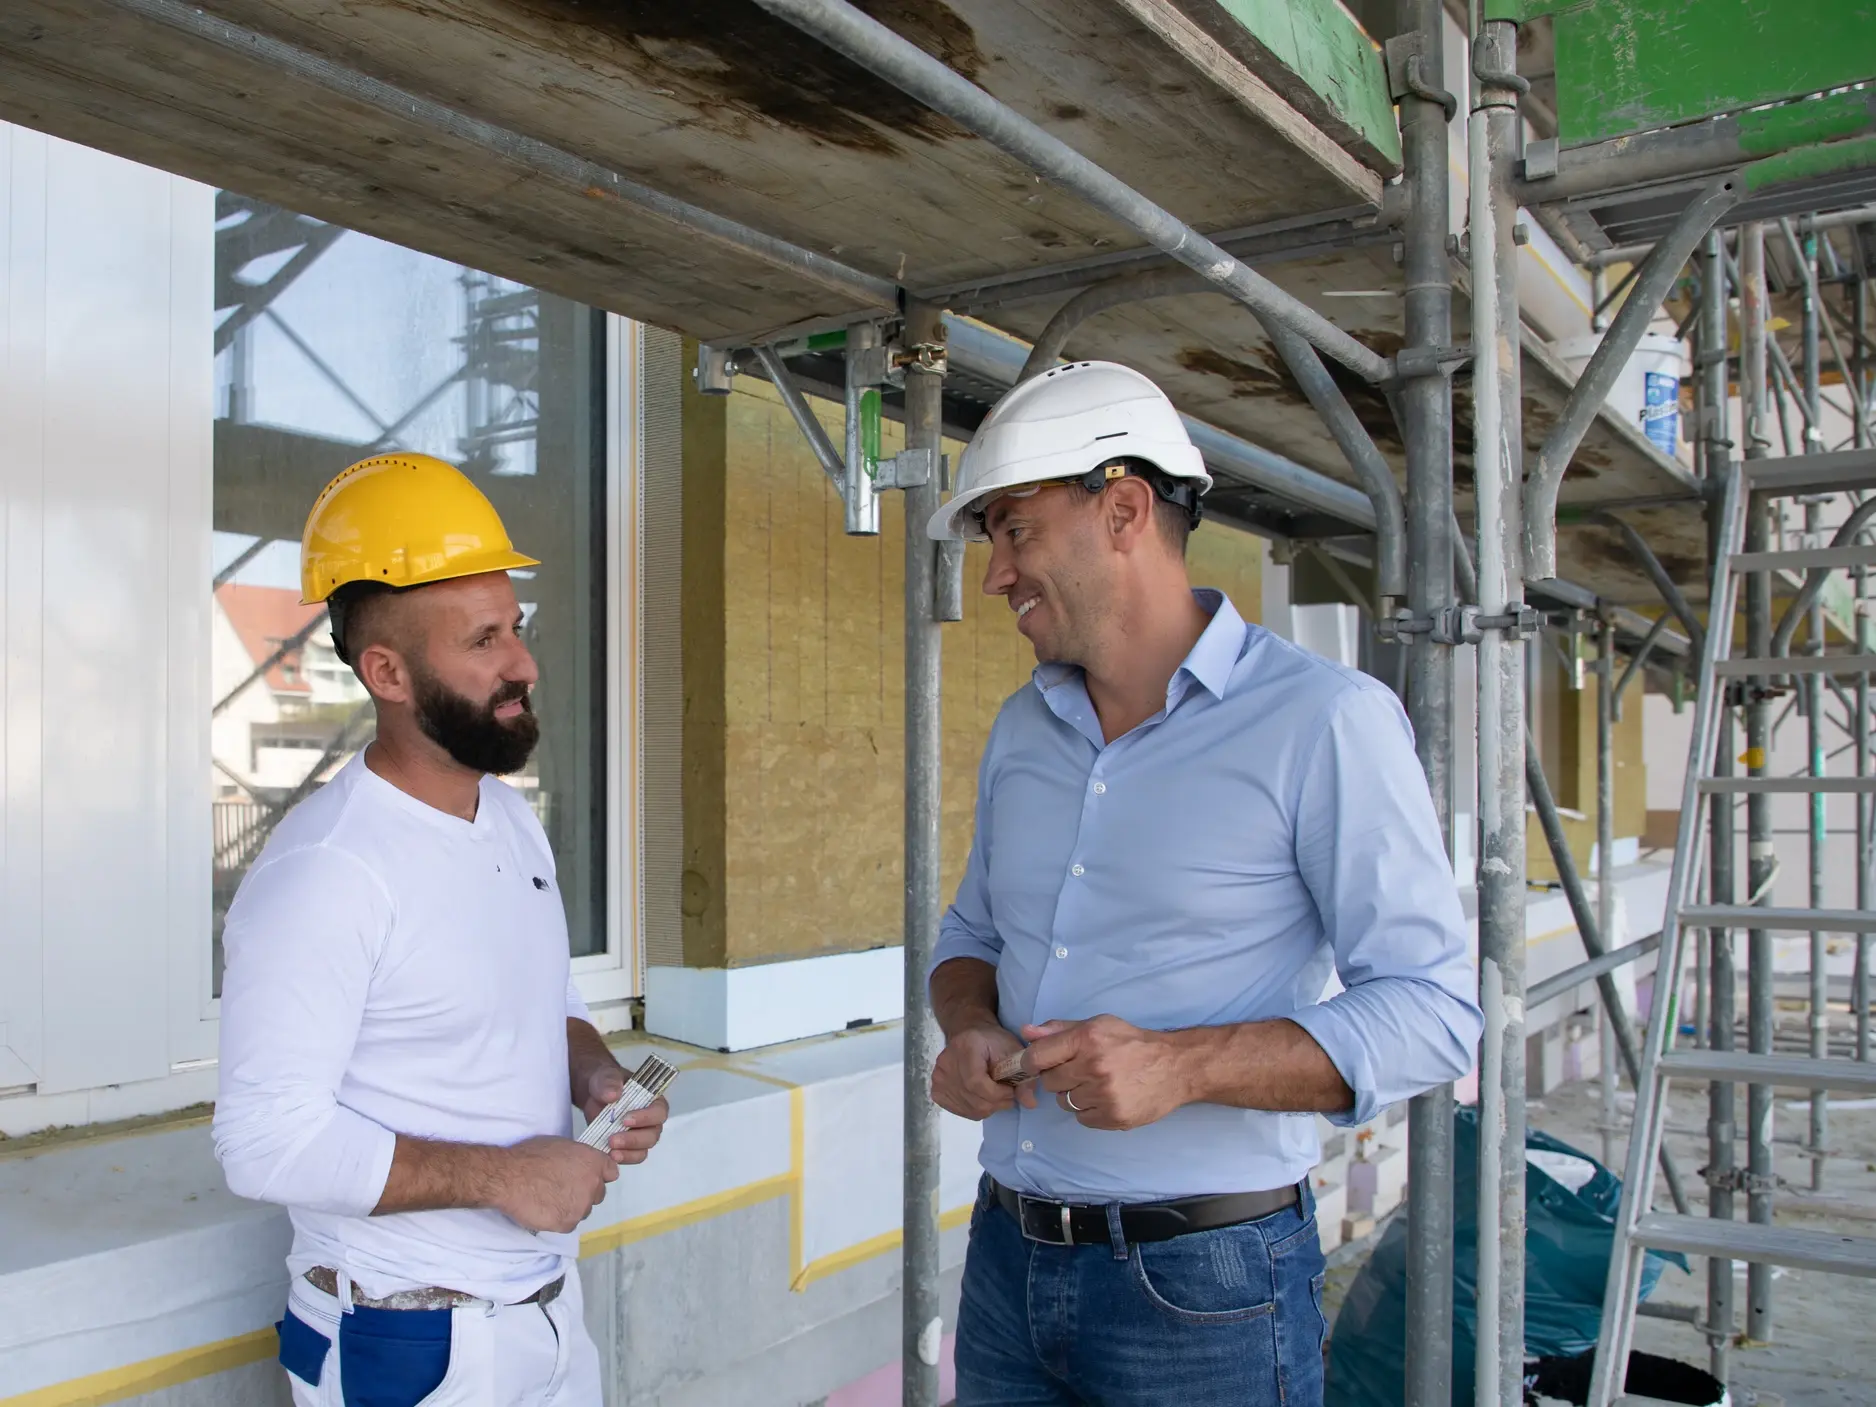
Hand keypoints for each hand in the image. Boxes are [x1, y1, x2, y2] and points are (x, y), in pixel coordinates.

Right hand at [491, 1135, 618, 1232]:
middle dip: (585, 1192)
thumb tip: (582, 1166)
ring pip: (583, 1210)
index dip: (598, 1175)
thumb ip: (580, 1158)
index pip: (611, 1172)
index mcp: (594, 1162)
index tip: (587, 1177)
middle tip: (563, 1188)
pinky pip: (568, 1223)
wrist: (510, 1177)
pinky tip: (545, 1209)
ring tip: (551, 1199)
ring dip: (572, 1207)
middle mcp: (593, 1185)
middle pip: (598, 1194)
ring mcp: (581, 1207)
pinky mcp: (567, 1224)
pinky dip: (559, 1218)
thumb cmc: (531, 1156)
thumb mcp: (562, 1145)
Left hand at [580, 1065, 669, 1165]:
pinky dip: (623, 1158)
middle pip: (652, 1134)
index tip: (625, 1119)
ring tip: (610, 1150)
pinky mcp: (629, 1147)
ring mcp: (640, 1135)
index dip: (646, 1118)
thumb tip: (613, 1094)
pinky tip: (610, 1156)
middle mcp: (651, 1120)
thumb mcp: (605, 1077)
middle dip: (633, 1139)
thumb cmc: (605, 1083)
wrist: (593, 1095)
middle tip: (613, 1139)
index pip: (658, 1111)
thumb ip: (609, 1081)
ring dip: (628, 1151)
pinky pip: (632, 1157)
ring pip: (643, 1149)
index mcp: (652, 1099)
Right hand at [932, 1023, 1037, 1120]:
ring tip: (996, 1092)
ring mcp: (938, 1079)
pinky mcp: (937, 1091)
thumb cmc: (993, 1041)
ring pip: (970, 1109)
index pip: (977, 1083)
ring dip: (989, 1107)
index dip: (998, 1093)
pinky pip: (962, 1111)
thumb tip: (1030, 1103)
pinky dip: (977, 1109)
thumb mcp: (1013, 1050)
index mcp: (964, 1047)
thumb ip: (1023, 1075)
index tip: (1011, 1089)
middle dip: (998, 1102)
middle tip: (1008, 1093)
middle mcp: (945, 1063)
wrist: (970, 1035)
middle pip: (974, 1099)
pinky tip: (983, 1096)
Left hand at [1020, 1015, 1194, 1131]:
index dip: (1029, 1062)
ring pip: (1065, 1102)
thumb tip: (1026, 1032)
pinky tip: (1106, 1098)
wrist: (1175, 1066)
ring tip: (1096, 1084)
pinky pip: (1082, 1118)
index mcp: (1087, 1039)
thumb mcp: (1098, 1025)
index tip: (1033, 1065)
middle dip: (1059, 1077)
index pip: (1038, 1056)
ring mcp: (1104, 1095)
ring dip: (1075, 1095)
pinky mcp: (1114, 1117)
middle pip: (1050, 1082)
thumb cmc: (1133, 1043)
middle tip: (1078, 1071)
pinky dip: (1089, 1110)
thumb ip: (1060, 1029)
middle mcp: (1093, 1067)